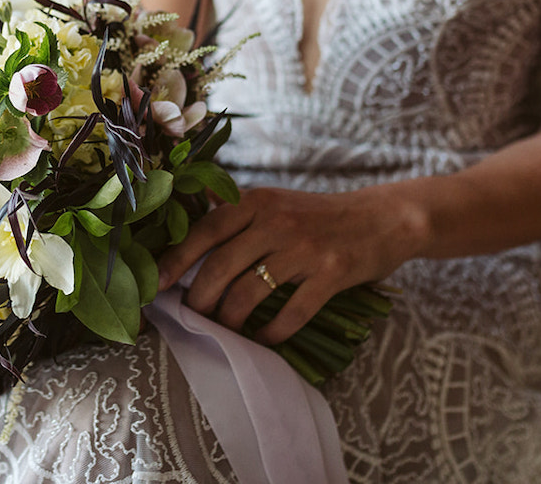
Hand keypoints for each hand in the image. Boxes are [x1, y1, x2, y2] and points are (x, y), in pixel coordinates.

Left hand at [156, 184, 428, 343]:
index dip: (177, 259)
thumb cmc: (320, 214)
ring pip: (250, 293)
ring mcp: (305, 249)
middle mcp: (277, 221)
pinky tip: (264, 340)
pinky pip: (291, 313)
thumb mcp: (277, 201)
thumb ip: (237, 212)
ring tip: (224, 330)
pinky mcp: (330, 275)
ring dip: (230, 320)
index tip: (157, 285)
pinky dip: (272, 333)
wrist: (383, 218)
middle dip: (200, 299)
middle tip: (192, 317)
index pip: (206, 230)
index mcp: (258, 201)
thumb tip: (192, 219)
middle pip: (221, 267)